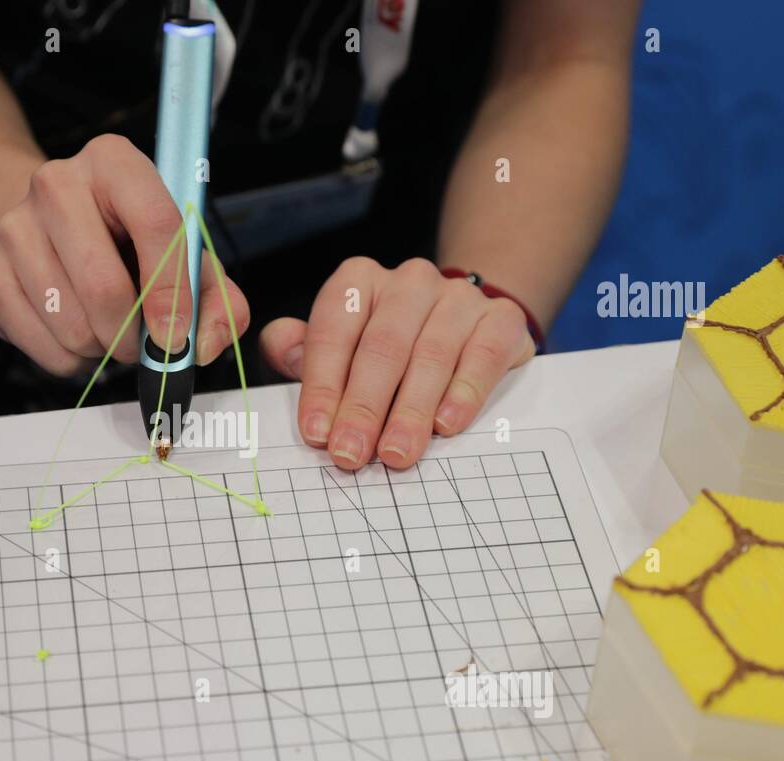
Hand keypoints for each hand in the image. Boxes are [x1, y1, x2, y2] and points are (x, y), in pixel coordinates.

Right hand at [0, 134, 248, 375]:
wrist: (57, 227)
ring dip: (102, 349)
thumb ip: (217, 299)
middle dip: (131, 335)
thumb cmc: (133, 242)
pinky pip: (42, 346)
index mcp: (115, 163)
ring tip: (110, 331)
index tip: (176, 337)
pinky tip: (82, 336)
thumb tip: (203, 345)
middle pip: (103, 285)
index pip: (155, 225)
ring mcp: (15, 229)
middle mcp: (57, 184)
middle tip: (143, 346)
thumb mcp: (188, 256)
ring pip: (71, 324)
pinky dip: (72, 360)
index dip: (172, 293)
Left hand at [259, 257, 535, 469]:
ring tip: (396, 453)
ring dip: (410, 411)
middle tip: (352, 454)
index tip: (316, 434)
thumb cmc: (386, 344)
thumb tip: (283, 347)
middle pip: (382, 347)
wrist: (464, 323)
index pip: (333, 332)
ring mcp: (458, 297)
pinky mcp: (501, 319)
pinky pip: (483, 355)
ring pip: (431, 355)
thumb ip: (302, 348)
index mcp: (359, 282)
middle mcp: (409, 282)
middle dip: (363, 408)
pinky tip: (447, 425)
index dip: (321, 386)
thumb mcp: (339, 342)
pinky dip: (464, 393)